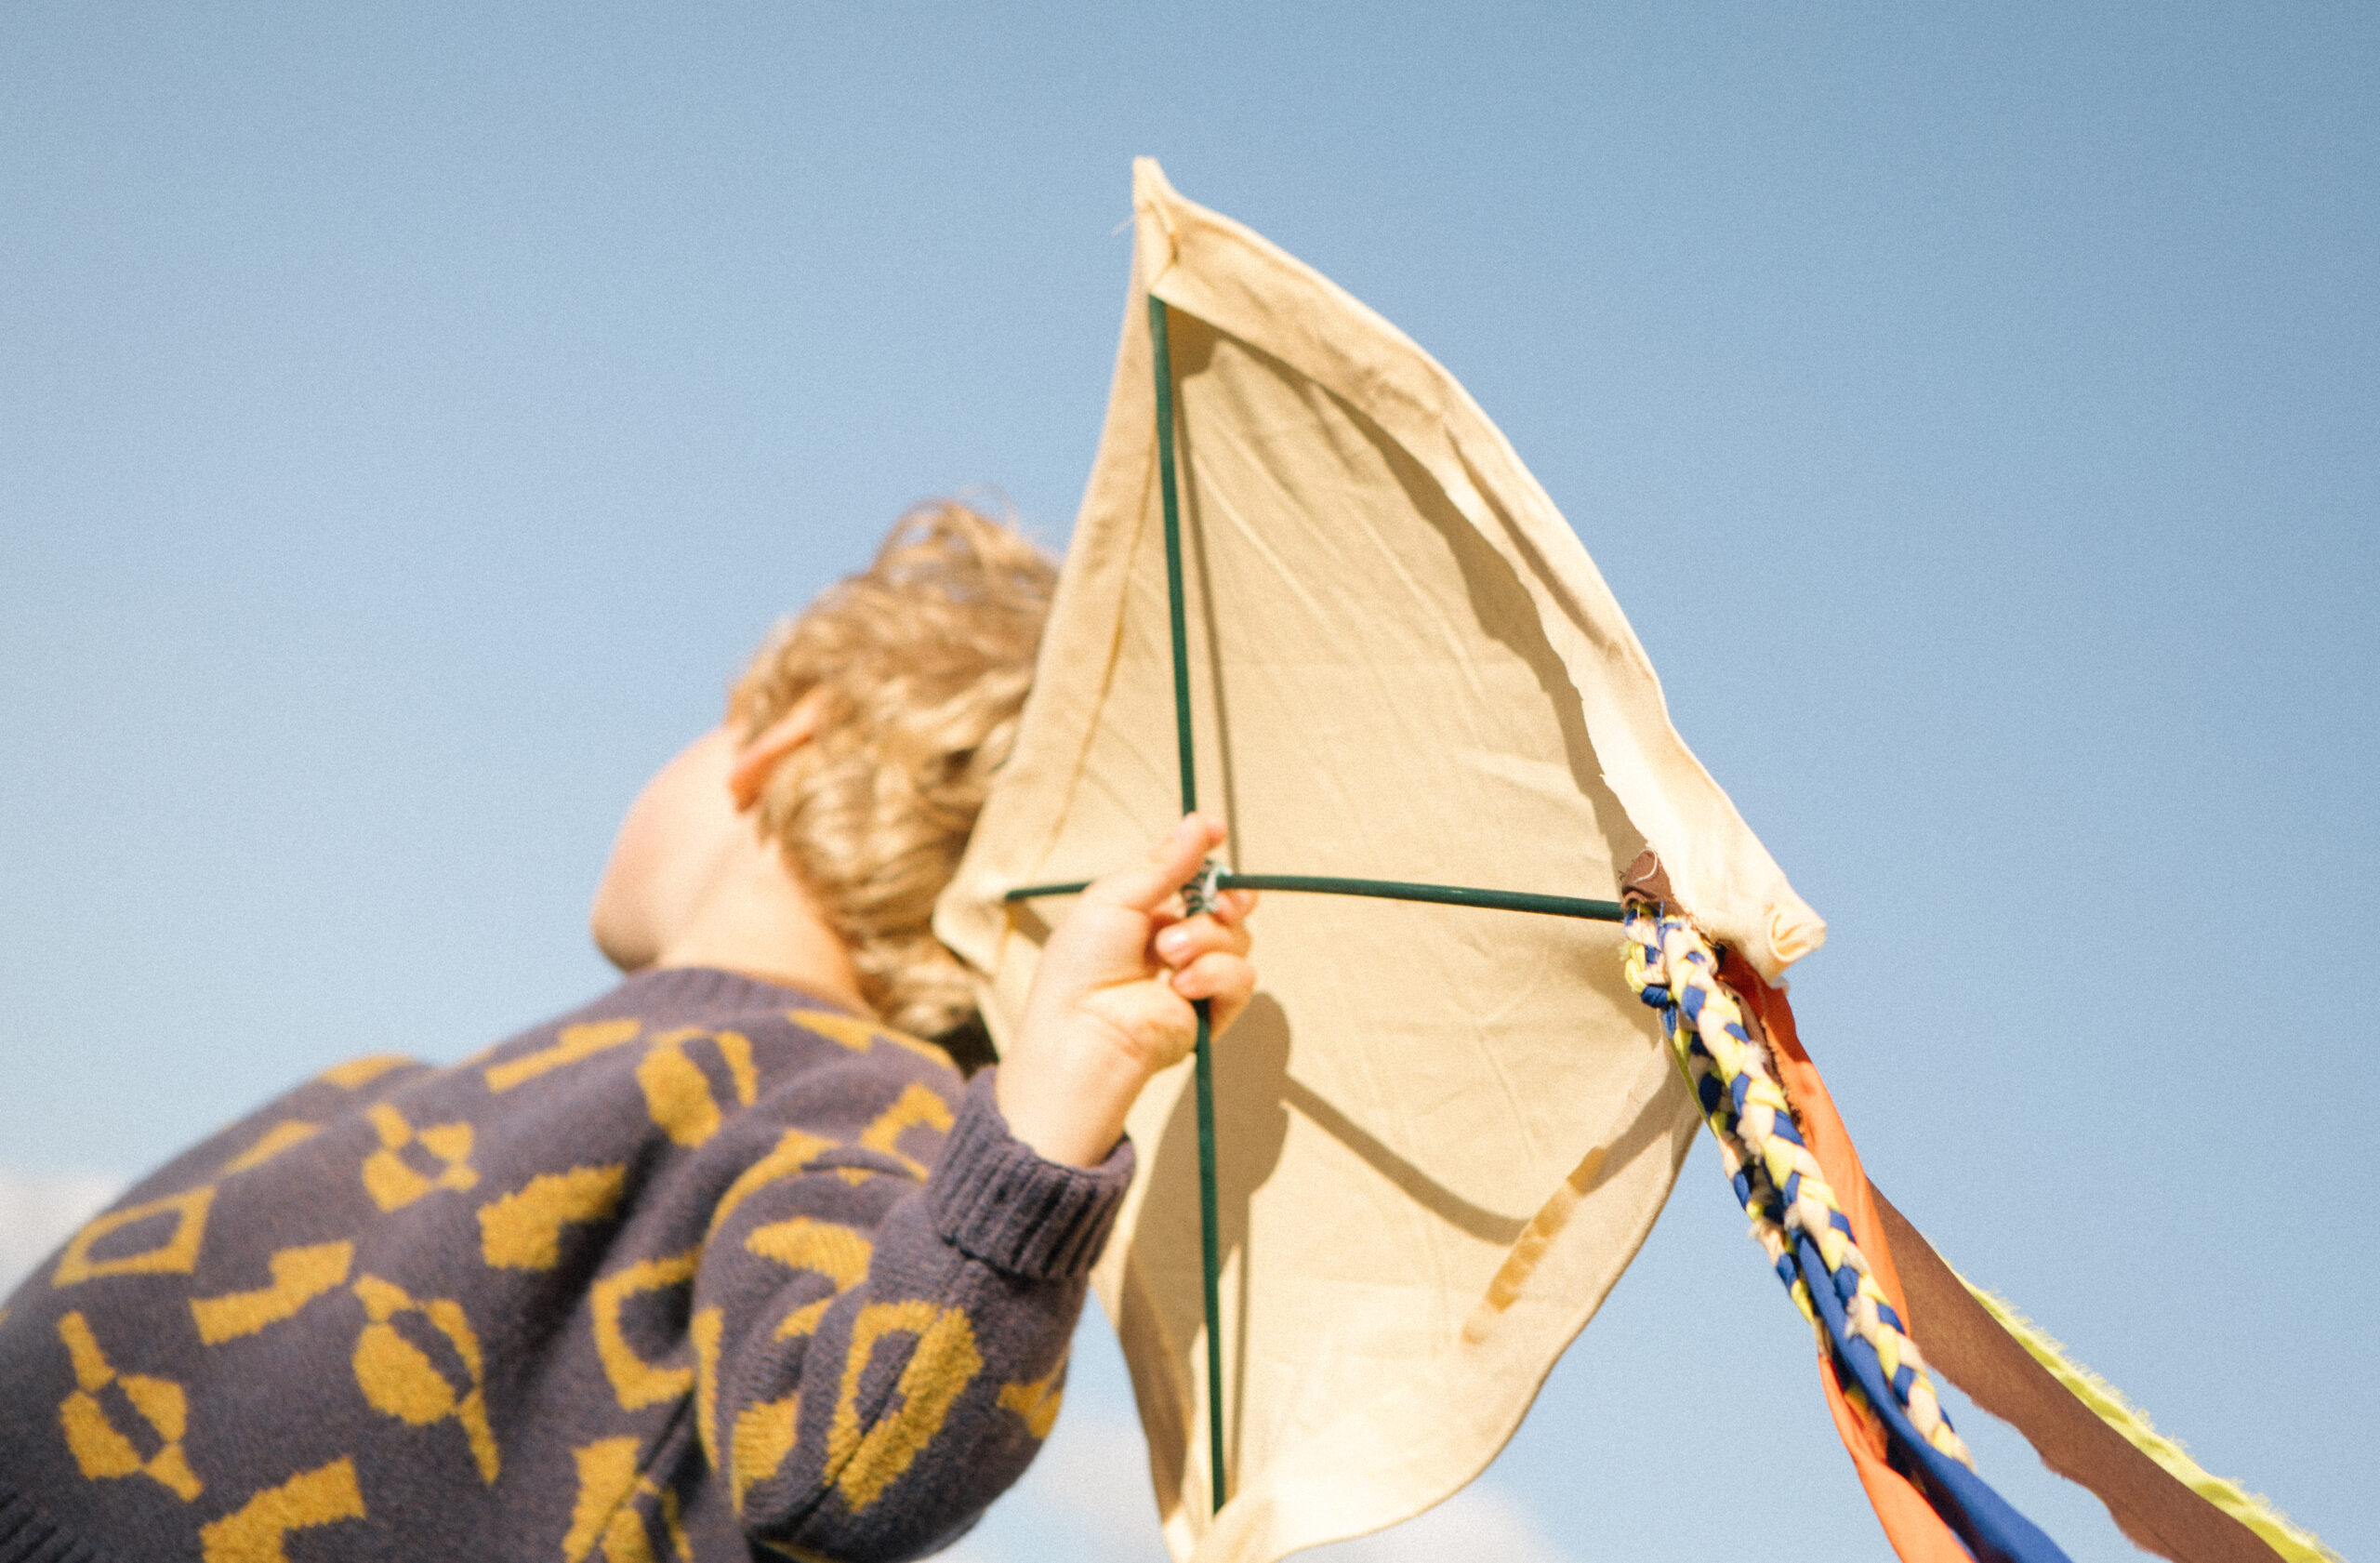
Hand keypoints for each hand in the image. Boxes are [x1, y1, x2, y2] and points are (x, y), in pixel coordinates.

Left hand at [994, 814, 1258, 1166]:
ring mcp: (1193, 978)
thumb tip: (1201, 822)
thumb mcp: (1115, 898)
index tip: (1217, 832)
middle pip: (1227, 906)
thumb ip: (1165, 864)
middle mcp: (1172, 944)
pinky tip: (1182, 984)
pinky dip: (1216, 974)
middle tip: (1220, 902)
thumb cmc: (1082, 967)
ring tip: (1168, 955)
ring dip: (1206, 939)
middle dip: (1229, 897)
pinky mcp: (1210, 1011)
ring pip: (1237, 939)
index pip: (1190, 878)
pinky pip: (1242, 977)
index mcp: (1143, 915)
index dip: (1206, 857)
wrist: (1085, 1031)